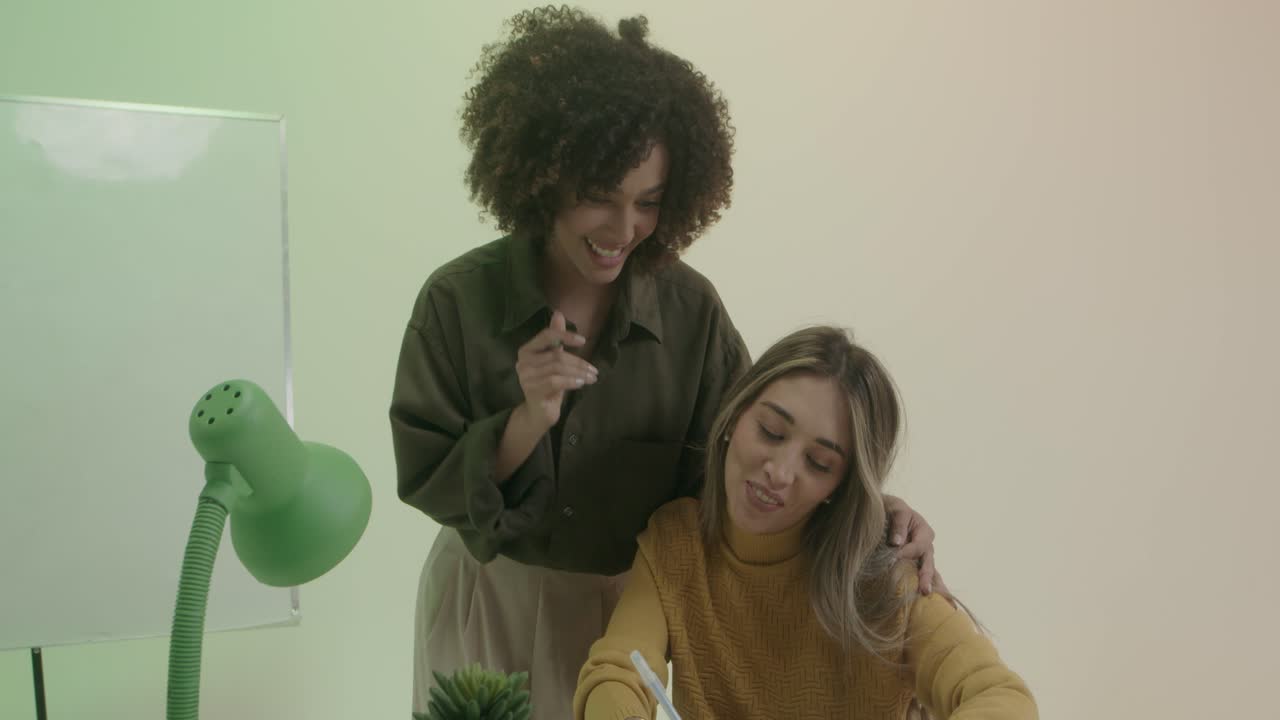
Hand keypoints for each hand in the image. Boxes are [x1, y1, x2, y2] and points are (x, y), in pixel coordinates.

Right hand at [514, 310, 597, 428]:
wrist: (538, 413)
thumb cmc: (548, 385)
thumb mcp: (554, 360)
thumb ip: (555, 339)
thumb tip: (558, 313)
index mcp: (526, 350)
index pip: (546, 335)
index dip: (565, 335)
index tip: (583, 340)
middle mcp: (522, 361)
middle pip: (556, 355)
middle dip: (579, 362)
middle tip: (594, 370)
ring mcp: (525, 376)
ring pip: (558, 368)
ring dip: (579, 372)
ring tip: (592, 378)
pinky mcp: (531, 390)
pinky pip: (556, 381)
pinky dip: (571, 381)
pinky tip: (581, 383)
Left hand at [884, 494, 937, 593]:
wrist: (885, 512)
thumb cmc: (891, 509)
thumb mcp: (896, 509)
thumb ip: (898, 524)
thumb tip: (896, 543)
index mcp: (924, 532)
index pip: (917, 547)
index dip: (906, 553)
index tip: (892, 559)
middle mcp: (926, 546)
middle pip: (928, 563)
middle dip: (925, 577)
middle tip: (925, 591)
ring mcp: (922, 557)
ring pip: (927, 572)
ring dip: (928, 585)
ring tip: (930, 598)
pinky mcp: (914, 564)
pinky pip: (920, 576)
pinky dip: (923, 586)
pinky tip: (927, 600)